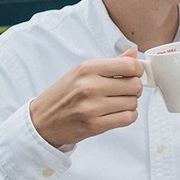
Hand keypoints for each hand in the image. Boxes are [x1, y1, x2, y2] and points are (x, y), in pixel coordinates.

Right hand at [30, 49, 144, 147]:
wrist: (42, 120)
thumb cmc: (63, 94)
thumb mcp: (82, 72)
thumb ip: (110, 63)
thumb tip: (133, 54)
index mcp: (87, 68)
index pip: (129, 66)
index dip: (138, 70)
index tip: (135, 73)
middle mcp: (90, 86)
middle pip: (135, 85)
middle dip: (135, 88)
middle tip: (125, 89)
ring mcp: (92, 107)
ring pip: (133, 103)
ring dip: (130, 103)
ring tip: (117, 102)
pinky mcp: (94, 125)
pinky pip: (127, 119)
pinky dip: (128, 116)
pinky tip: (117, 112)